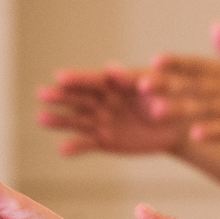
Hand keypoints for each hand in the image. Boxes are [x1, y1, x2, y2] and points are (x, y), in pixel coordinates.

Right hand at [37, 65, 187, 156]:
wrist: (178, 126)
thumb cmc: (168, 99)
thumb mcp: (156, 86)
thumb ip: (134, 79)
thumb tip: (112, 68)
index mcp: (112, 84)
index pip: (92, 80)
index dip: (77, 78)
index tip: (60, 77)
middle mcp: (101, 101)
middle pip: (78, 98)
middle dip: (61, 97)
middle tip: (42, 94)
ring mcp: (101, 121)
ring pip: (77, 121)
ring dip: (59, 120)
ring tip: (41, 119)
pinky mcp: (105, 141)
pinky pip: (88, 144)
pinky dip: (75, 147)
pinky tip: (62, 150)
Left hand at [137, 22, 219, 144]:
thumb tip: (215, 27)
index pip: (200, 65)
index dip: (177, 63)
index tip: (155, 60)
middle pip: (196, 86)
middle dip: (167, 85)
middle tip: (140, 85)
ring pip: (207, 109)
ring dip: (181, 109)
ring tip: (156, 111)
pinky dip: (213, 132)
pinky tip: (195, 135)